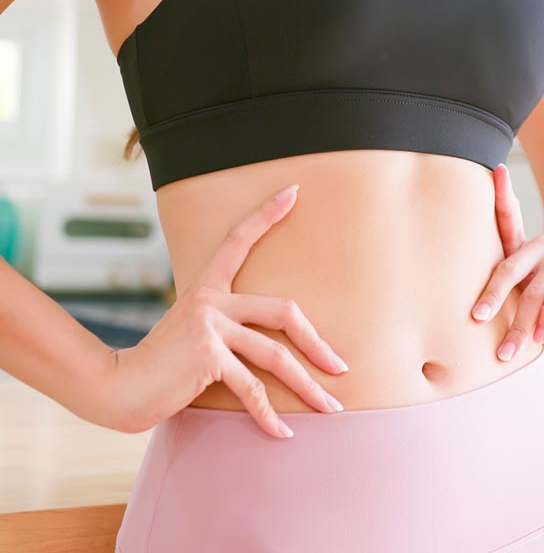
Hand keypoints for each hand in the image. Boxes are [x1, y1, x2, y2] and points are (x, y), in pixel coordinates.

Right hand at [107, 184, 347, 438]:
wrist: (119, 387)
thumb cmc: (161, 363)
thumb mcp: (194, 333)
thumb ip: (226, 329)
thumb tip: (270, 346)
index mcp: (208, 288)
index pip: (238, 240)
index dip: (265, 215)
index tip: (293, 192)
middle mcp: (211, 299)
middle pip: (283, 310)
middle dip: (318, 342)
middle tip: (342, 367)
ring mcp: (210, 325)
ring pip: (275, 355)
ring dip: (308, 387)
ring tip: (331, 410)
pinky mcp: (207, 355)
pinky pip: (252, 388)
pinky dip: (269, 415)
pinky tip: (283, 433)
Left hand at [471, 163, 543, 363]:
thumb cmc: (527, 325)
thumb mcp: (506, 309)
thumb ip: (490, 297)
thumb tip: (460, 306)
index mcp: (518, 251)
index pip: (507, 219)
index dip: (501, 194)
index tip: (496, 170)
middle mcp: (542, 249)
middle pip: (510, 264)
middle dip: (492, 295)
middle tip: (476, 318)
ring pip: (534, 288)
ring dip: (519, 323)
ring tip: (507, 351)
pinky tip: (540, 340)